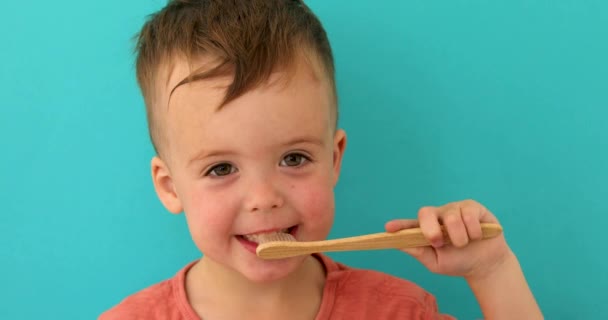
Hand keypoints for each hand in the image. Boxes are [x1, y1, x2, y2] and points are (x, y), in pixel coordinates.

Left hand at [385, 199, 511, 280]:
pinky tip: (477, 236)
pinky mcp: (472, 207)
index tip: (389, 229)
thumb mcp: (436, 263)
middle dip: (431, 229)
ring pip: (452, 218)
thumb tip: (400, 244)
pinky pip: (469, 216)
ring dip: (459, 238)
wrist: (486, 264)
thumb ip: (420, 252)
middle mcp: (438, 216)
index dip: (399, 225)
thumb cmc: (458, 262)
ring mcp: (454, 209)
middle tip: (438, 243)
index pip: (410, 224)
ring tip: (464, 244)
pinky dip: (474, 232)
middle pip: (426, 212)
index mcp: (426, 229)